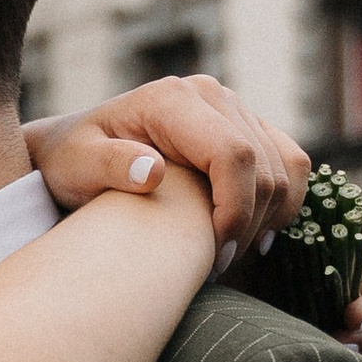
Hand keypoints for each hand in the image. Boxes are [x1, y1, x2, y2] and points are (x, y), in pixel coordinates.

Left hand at [27, 76, 307, 271]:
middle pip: (264, 166)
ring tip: (226, 254)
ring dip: (267, 218)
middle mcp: (211, 96)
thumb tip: (153, 173)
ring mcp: (233, 109)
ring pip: (285, 167)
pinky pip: (290, 163)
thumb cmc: (71, 161)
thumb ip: (108, 166)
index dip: (235, 208)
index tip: (214, 253)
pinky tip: (255, 235)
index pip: (233, 154)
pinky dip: (283, 202)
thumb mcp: (76, 165)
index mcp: (173, 100)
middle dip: (248, 223)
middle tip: (215, 266)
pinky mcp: (247, 128)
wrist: (76, 150)